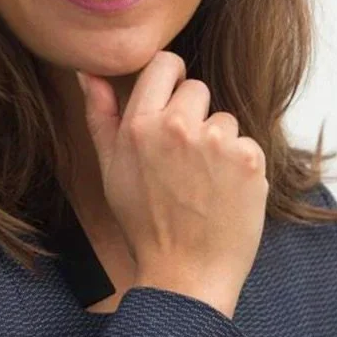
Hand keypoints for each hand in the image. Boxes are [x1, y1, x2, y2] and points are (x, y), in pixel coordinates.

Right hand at [76, 51, 268, 317]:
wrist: (185, 273)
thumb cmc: (144, 221)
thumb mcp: (110, 167)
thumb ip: (100, 114)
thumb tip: (88, 72)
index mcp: (140, 124)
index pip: (165, 63)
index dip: (170, 78)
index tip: (172, 98)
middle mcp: (178, 126)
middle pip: (197, 88)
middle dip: (193, 114)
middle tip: (183, 156)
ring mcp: (216, 142)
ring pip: (224, 118)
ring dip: (218, 142)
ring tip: (203, 180)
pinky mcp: (248, 159)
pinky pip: (246, 143)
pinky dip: (240, 165)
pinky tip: (224, 191)